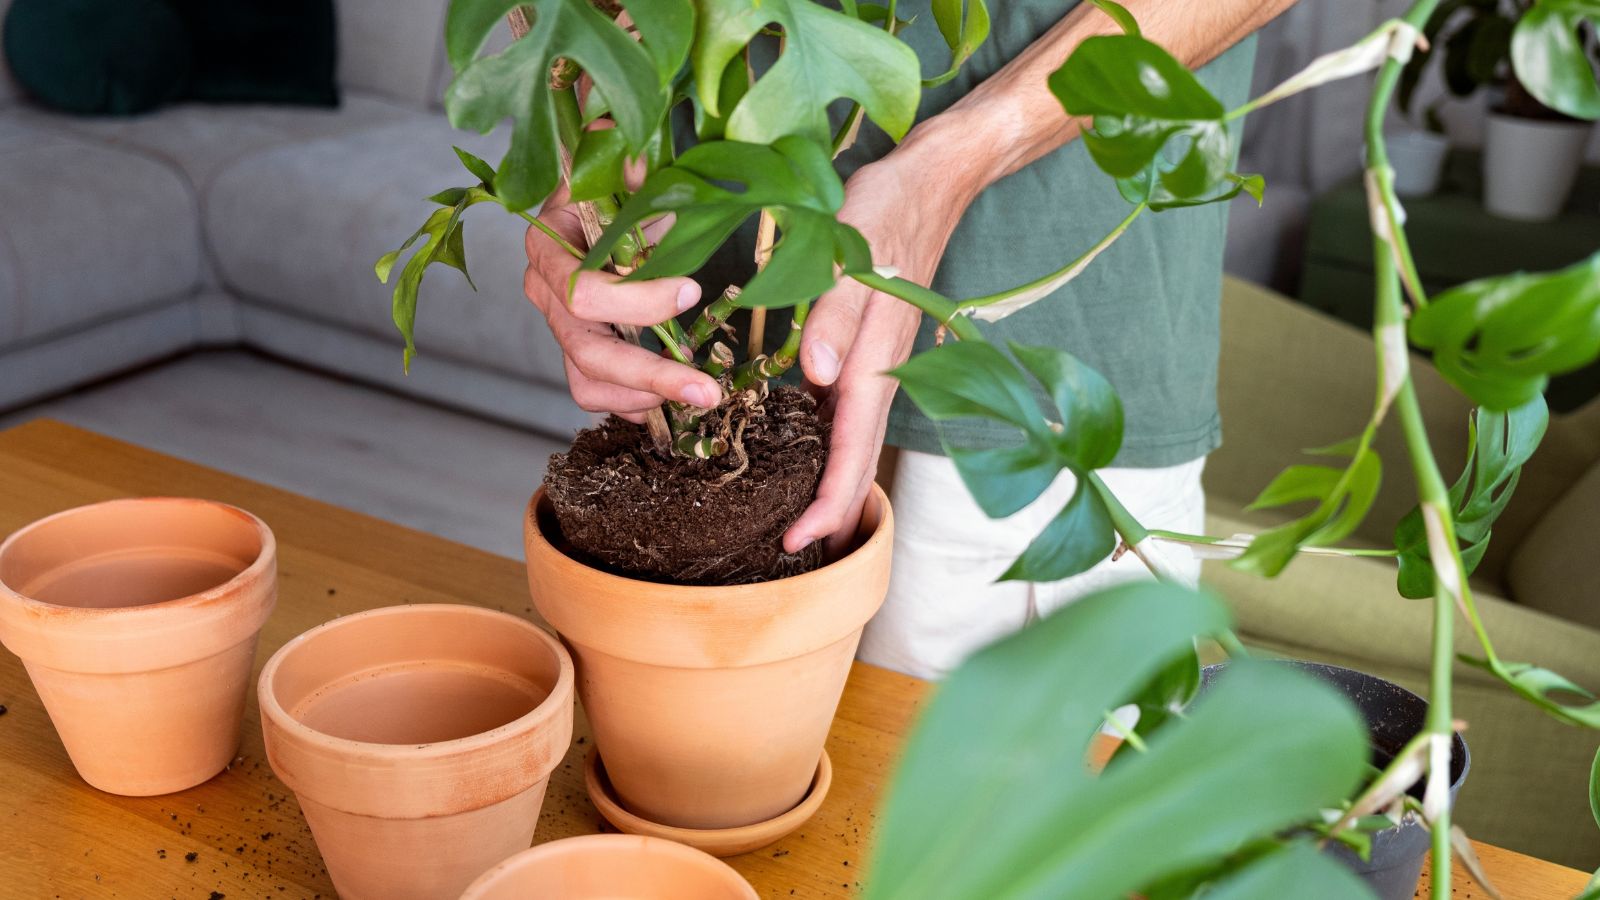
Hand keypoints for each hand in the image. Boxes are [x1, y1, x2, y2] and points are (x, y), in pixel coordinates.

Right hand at [524, 184, 722, 422]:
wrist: (603, 206)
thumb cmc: (614, 188)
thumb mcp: (623, 170)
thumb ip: (629, 164)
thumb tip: (638, 153)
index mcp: (548, 248)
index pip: (583, 291)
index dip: (638, 300)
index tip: (691, 289)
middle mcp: (545, 294)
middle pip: (588, 351)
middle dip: (652, 374)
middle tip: (706, 390)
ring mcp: (560, 328)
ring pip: (587, 382)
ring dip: (644, 397)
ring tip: (697, 395)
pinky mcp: (579, 352)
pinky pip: (597, 392)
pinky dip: (635, 403)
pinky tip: (674, 401)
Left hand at [782, 135, 979, 555]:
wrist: (930, 180)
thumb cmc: (886, 209)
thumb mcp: (852, 251)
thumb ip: (835, 314)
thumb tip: (817, 377)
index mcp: (876, 359)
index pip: (852, 448)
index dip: (828, 500)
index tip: (800, 540)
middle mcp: (882, 370)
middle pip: (858, 456)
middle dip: (833, 509)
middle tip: (797, 549)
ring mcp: (879, 360)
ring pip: (857, 437)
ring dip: (835, 482)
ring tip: (807, 521)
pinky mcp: (871, 345)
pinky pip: (851, 409)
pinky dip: (834, 443)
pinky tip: (810, 451)